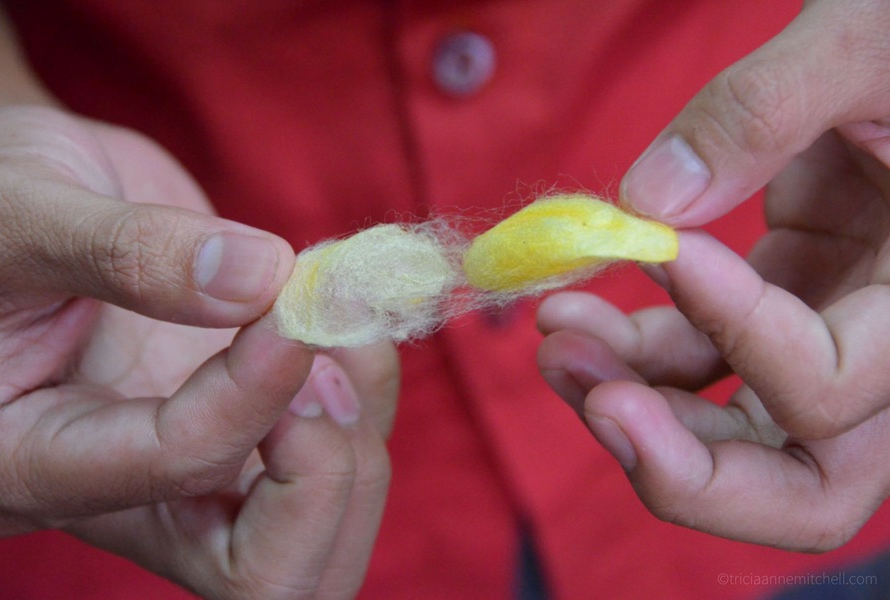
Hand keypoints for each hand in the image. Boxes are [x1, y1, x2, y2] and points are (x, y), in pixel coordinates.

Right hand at [0, 104, 398, 597]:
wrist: (14, 216)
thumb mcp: (19, 213)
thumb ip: (127, 251)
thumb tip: (262, 279)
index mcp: (36, 460)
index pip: (180, 466)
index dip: (257, 389)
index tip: (286, 300)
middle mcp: (128, 495)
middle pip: (268, 577)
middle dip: (331, 470)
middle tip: (323, 354)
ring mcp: (197, 472)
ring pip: (322, 530)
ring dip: (364, 426)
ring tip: (339, 314)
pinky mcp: (243, 434)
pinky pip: (338, 457)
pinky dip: (371, 393)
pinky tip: (344, 319)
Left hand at [538, 0, 889, 550]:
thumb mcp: (864, 45)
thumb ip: (768, 109)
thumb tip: (649, 201)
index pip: (829, 383)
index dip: (740, 334)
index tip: (671, 254)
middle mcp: (881, 348)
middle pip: (801, 488)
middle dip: (684, 468)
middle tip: (601, 407)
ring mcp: (821, 334)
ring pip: (728, 437)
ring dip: (626, 402)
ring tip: (554, 337)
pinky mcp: (772, 309)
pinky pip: (693, 363)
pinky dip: (627, 353)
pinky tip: (572, 312)